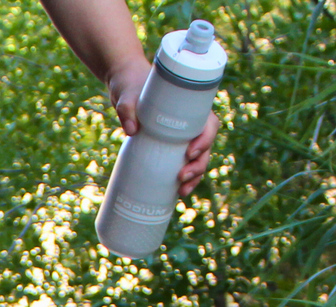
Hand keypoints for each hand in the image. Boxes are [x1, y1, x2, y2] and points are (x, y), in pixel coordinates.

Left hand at [106, 57, 218, 196]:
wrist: (126, 88)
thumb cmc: (132, 86)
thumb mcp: (127, 94)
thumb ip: (127, 108)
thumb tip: (131, 130)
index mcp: (190, 107)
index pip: (209, 124)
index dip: (205, 139)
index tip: (189, 151)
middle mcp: (190, 123)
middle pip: (205, 147)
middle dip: (198, 165)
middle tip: (181, 177)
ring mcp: (181, 136)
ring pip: (197, 158)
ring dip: (194, 177)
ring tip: (181, 191)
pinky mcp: (170, 145)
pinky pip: (183, 163)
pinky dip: (184, 179)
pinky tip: (178, 192)